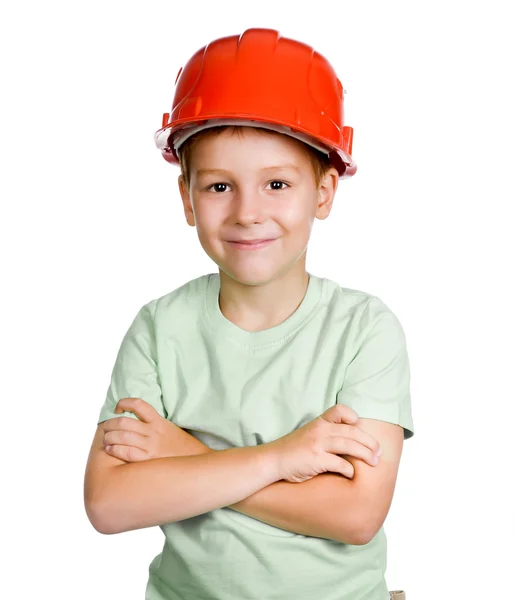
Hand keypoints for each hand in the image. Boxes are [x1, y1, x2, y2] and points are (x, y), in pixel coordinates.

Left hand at [102, 397, 212, 461]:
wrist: (195, 461)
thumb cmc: (180, 447)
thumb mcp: (169, 429)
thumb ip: (153, 424)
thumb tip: (132, 421)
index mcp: (159, 422)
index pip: (139, 405)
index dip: (125, 402)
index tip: (118, 407)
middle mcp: (154, 432)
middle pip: (125, 422)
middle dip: (110, 423)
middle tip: (106, 427)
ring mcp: (151, 446)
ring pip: (122, 436)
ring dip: (109, 436)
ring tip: (106, 439)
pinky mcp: (148, 460)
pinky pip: (126, 452)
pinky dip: (114, 449)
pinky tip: (110, 449)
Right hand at [265, 404, 381, 482]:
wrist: (272, 461)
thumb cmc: (291, 451)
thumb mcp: (308, 435)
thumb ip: (325, 434)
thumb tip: (348, 442)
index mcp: (318, 422)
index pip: (340, 410)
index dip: (352, 417)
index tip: (359, 427)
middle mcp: (320, 430)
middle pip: (352, 431)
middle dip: (369, 442)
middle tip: (379, 452)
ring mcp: (318, 444)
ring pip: (350, 446)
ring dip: (366, 454)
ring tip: (374, 462)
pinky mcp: (316, 460)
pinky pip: (340, 464)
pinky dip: (349, 470)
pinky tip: (352, 475)